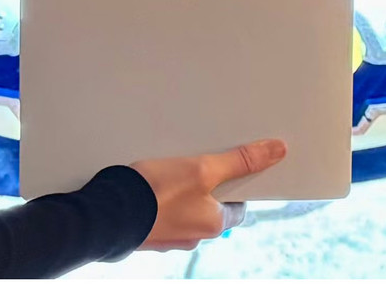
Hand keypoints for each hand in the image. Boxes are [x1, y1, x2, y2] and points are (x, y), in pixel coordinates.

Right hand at [131, 138, 286, 251]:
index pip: (238, 204)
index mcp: (213, 224)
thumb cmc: (157, 194)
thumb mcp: (204, 168)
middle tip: (199, 159)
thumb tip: (277, 151)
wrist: (108, 213)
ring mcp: (169, 234)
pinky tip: (153, 177)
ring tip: (173, 163)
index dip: (238, 182)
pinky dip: (163, 193)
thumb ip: (240, 161)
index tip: (233, 165)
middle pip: (212, 203)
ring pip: (186, 205)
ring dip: (184, 186)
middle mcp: (193, 235)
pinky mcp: (148, 227)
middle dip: (207, 182)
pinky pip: (164, 208)